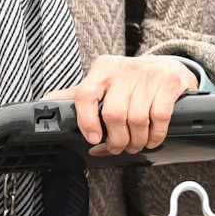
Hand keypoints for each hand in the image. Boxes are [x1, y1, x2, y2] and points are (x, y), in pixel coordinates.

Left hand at [47, 54, 198, 155]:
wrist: (166, 67)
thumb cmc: (129, 81)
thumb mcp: (102, 83)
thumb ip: (76, 95)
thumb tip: (46, 103)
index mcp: (103, 68)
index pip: (86, 95)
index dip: (86, 122)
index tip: (93, 139)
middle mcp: (124, 68)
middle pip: (113, 114)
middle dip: (115, 140)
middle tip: (116, 147)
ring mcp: (148, 75)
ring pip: (136, 119)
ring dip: (135, 142)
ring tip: (133, 146)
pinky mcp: (168, 84)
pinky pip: (158, 118)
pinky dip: (154, 136)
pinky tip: (150, 139)